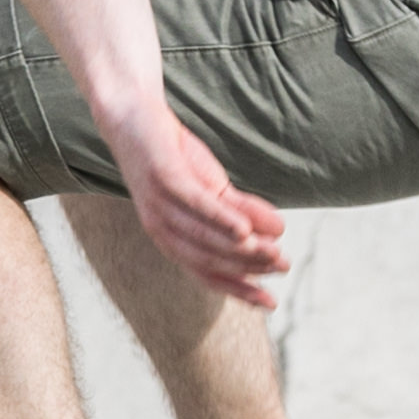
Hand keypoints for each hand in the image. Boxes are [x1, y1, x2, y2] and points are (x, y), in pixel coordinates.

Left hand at [103, 104, 288, 306]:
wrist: (134, 115)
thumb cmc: (174, 155)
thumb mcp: (214, 187)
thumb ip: (242, 209)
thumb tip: (280, 230)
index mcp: (171, 237)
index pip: (206, 273)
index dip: (238, 289)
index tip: (271, 303)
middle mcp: (160, 228)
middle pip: (207, 258)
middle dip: (248, 266)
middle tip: (283, 265)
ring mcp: (157, 204)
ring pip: (202, 236)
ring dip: (240, 248)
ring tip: (273, 251)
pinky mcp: (162, 177)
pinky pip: (193, 204)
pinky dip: (219, 219)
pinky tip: (245, 229)